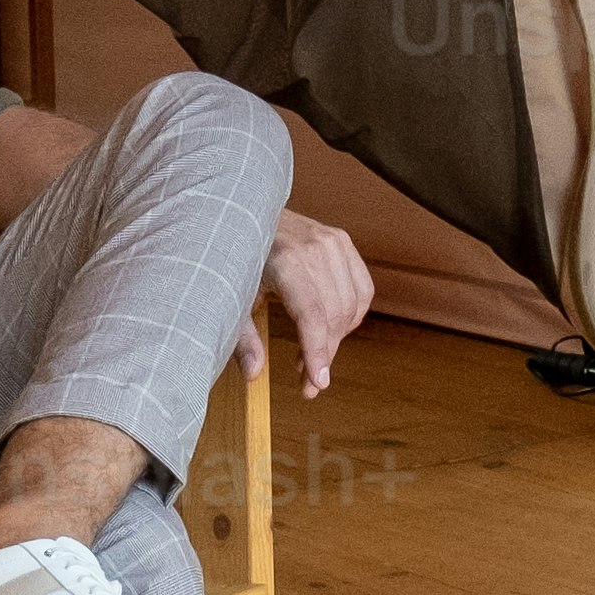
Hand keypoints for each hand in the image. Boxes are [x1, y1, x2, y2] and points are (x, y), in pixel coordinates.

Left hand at [241, 207, 376, 398]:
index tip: (317, 384)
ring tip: (313, 356)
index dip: (317, 353)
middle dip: (324, 354)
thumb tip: (252, 375)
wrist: (244, 209)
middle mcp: (315, 248)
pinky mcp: (342, 241)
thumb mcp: (231, 296)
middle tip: (307, 382)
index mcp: (286, 260)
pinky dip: (352, 315)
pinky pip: (362, 289)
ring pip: (351, 306)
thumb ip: (242, 337)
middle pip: (333, 316)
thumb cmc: (236, 254)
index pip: (313, 316)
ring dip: (338, 338)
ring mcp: (333, 242)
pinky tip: (333, 328)